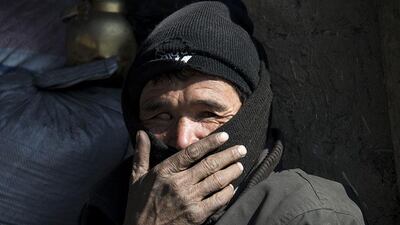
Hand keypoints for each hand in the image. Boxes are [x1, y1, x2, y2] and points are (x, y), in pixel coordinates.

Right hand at [123, 131, 245, 224]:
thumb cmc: (139, 205)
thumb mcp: (136, 178)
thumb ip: (141, 154)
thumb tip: (141, 133)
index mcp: (165, 171)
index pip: (192, 152)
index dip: (211, 142)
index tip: (224, 136)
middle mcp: (179, 183)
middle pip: (210, 164)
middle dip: (229, 155)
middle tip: (241, 149)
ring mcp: (189, 200)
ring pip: (217, 181)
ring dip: (232, 172)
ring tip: (240, 166)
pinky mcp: (196, 215)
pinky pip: (218, 200)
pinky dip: (228, 192)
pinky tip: (232, 187)